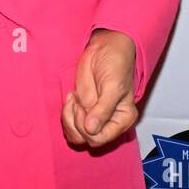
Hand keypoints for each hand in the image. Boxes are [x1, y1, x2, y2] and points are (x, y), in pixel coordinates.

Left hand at [61, 29, 138, 148]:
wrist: (104, 49)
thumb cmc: (115, 65)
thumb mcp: (113, 86)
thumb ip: (103, 109)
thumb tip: (91, 130)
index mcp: (122, 120)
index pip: (101, 139)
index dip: (88, 127)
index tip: (85, 107)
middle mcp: (108, 123)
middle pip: (86, 139)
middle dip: (77, 121)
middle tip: (79, 101)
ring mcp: (93, 117)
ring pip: (76, 136)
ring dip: (69, 118)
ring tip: (74, 99)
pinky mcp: (81, 111)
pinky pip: (69, 124)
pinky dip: (65, 113)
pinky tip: (71, 97)